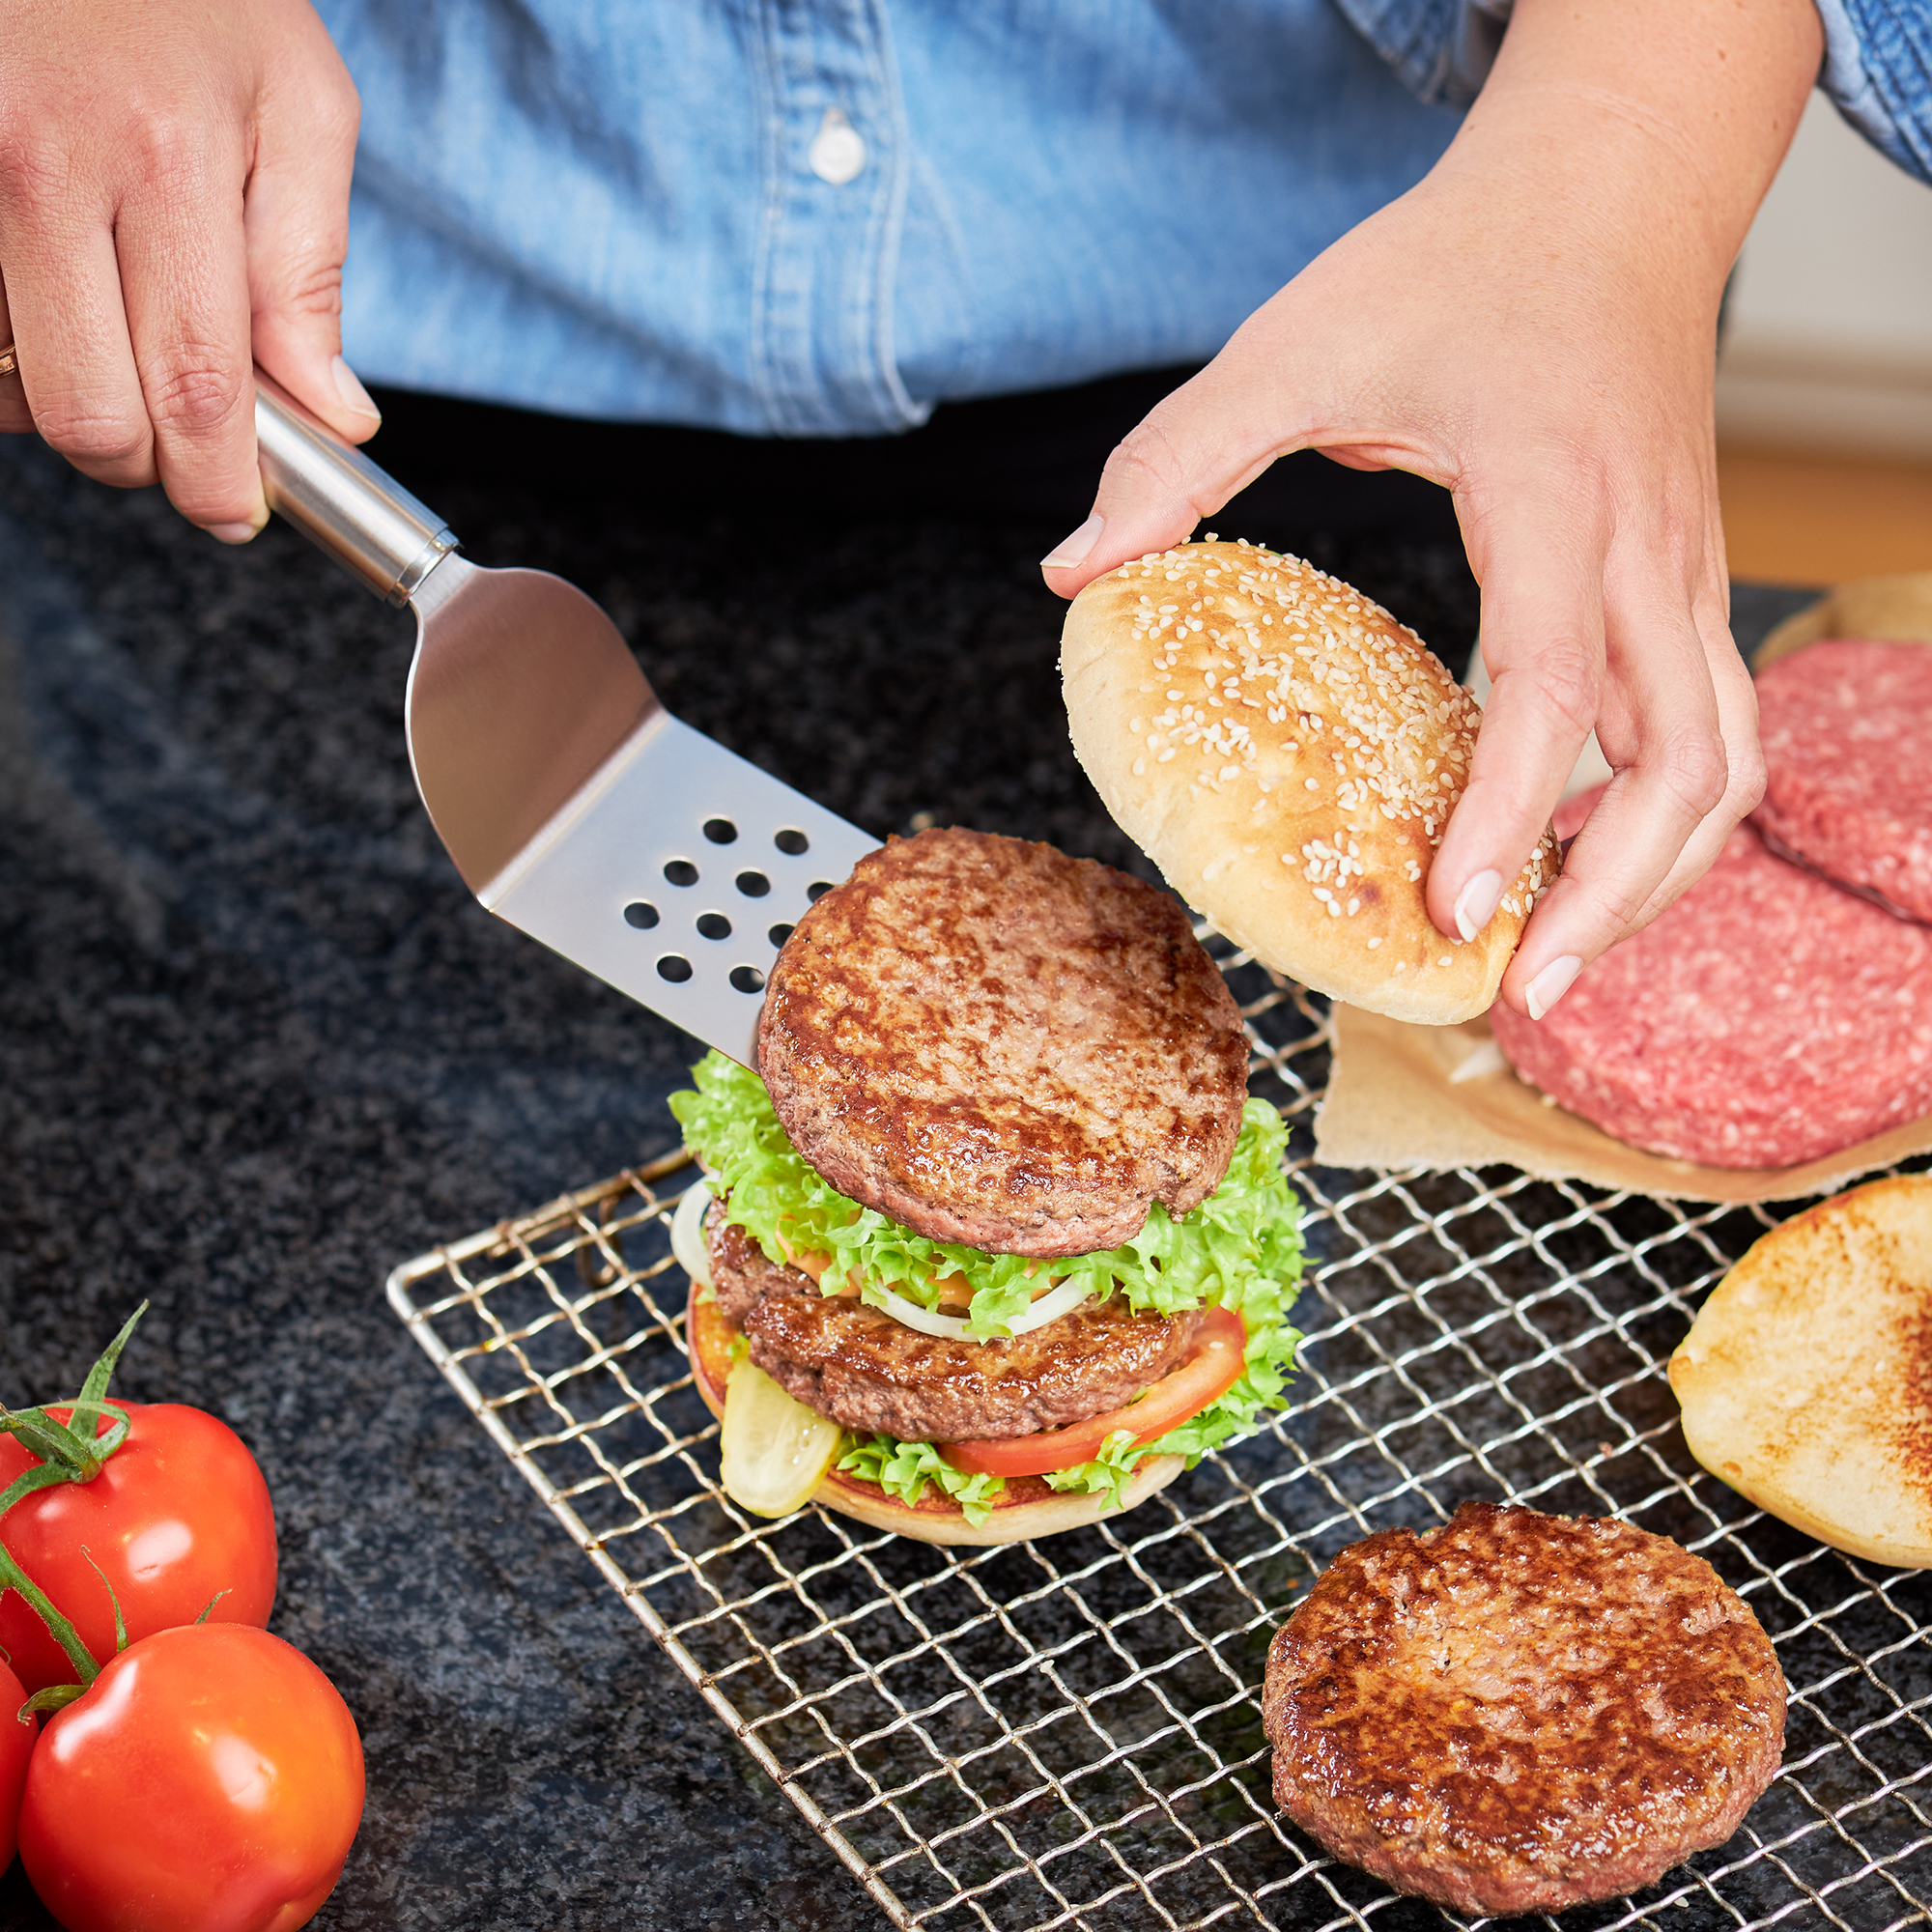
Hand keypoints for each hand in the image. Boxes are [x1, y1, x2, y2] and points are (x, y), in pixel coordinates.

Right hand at [0, 0, 372, 540]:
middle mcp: (43, 169)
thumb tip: (333, 413)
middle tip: (178, 435)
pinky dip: (10, 345)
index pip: (194, 385)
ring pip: (7, 380)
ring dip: (67, 396)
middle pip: (90, 413)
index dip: (217, 480)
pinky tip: (53, 298)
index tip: (235, 510)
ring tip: (114, 334)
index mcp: (165, 162)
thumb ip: (309, 268)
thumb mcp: (296, 104)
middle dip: (143, 459)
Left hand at [1043, 0, 1819, 1018]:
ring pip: (1727, 759)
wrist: (1610, 187)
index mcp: (1556, 498)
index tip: (1451, 910)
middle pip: (1690, 764)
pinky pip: (1711, 724)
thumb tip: (1073, 570)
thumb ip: (1179, 455)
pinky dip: (1665, 813)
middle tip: (1523, 992)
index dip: (1512, 815)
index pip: (1554, 687)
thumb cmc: (1458, 262)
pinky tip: (1581, 857)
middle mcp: (1648, 550)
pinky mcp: (1687, 578)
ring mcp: (1686, 568)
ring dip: (1660, 873)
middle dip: (1618, 900)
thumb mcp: (1299, 341)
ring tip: (1558, 954)